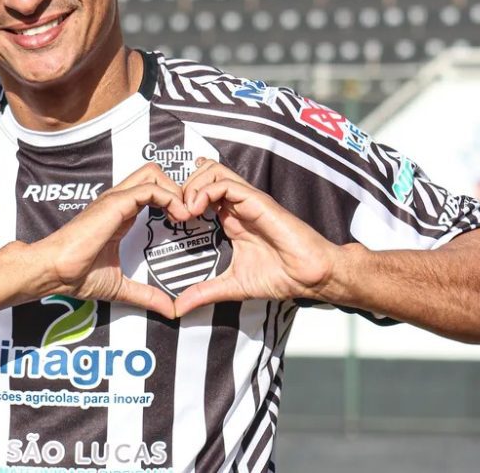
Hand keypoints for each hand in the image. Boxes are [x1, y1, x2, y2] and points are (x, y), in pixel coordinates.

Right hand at [37, 163, 189, 319]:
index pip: (152, 190)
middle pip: (154, 173)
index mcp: (120, 214)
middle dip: (178, 188)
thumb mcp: (120, 286)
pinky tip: (177, 217)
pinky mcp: (115, 203)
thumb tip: (169, 309)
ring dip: (176, 190)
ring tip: (185, 215)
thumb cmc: (75, 275)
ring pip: (153, 174)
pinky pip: (149, 188)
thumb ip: (146, 294)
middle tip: (188, 213)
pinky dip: (169, 198)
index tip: (185, 221)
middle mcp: (119, 201)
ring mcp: (116, 199)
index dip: (173, 199)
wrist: (53, 271)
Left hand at [174, 158, 340, 315]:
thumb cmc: (281, 276)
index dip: (182, 197)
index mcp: (231, 218)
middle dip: (182, 187)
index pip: (201, 191)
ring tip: (184, 211)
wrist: (310, 276)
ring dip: (191, 186)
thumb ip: (205, 292)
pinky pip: (226, 183)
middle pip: (203, 174)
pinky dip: (205, 191)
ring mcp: (246, 201)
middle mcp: (237, 205)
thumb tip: (179, 308)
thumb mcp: (232, 285)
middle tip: (174, 212)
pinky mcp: (256, 201)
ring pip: (212, 171)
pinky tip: (196, 210)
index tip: (168, 217)